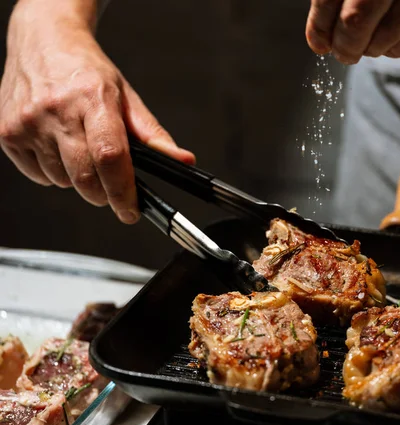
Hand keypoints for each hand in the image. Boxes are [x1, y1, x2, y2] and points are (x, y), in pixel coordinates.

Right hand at [0, 1, 195, 223]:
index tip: (131, 210)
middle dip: (103, 194)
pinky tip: (58, 148)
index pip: (111, 157)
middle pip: (84, 178)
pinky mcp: (7, 132)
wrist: (42, 41)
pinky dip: (53, 173)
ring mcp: (28, 123)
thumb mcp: (127, 98)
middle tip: (111, 187)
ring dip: (77, 180)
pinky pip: (38, 176)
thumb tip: (184, 161)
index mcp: (93, 100)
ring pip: (61, 181)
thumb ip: (154, 135)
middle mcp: (57, 111)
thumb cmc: (87, 71)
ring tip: (80, 150)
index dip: (122, 191)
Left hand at [305, 0, 399, 63]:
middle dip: (345, 46)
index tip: (319, 43)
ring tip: (369, 45)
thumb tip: (320, 38)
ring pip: (384, 36)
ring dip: (371, 48)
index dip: (320, 24)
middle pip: (355, 21)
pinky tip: (392, 42)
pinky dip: (396, 48)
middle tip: (344, 53)